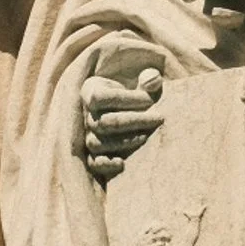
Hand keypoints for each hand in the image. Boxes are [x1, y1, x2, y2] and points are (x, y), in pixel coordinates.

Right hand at [82, 67, 163, 182]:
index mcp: (90, 91)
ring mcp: (87, 136)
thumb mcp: (143, 83)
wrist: (132, 114)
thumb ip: (150, 79)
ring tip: (146, 136)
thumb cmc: (138, 95)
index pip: (101, 97)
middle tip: (158, 118)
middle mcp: (86, 115)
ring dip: (124, 142)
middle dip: (134, 121)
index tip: (150, 100)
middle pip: (103, 122)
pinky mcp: (93, 154)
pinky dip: (105, 165)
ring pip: (97, 143)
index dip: (126, 99)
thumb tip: (152, 81)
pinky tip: (122, 163)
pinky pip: (93, 163)